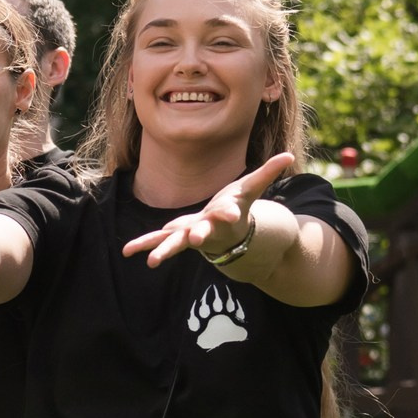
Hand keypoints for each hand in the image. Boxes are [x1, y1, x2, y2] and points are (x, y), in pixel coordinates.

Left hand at [122, 153, 295, 267]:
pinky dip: (144, 244)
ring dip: (163, 250)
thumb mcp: (251, 188)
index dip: (228, 213)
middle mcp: (208, 229)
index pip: (228, 213)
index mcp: (226, 216)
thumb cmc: (238, 208)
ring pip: (176, 243)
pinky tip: (128, 251)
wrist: (228, 233)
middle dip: (199, 237)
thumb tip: (290, 155)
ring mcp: (191, 235)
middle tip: (196, 241)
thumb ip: (267, 172)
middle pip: (203, 233)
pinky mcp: (177, 236)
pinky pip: (158, 240)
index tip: (228, 214)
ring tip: (151, 262)